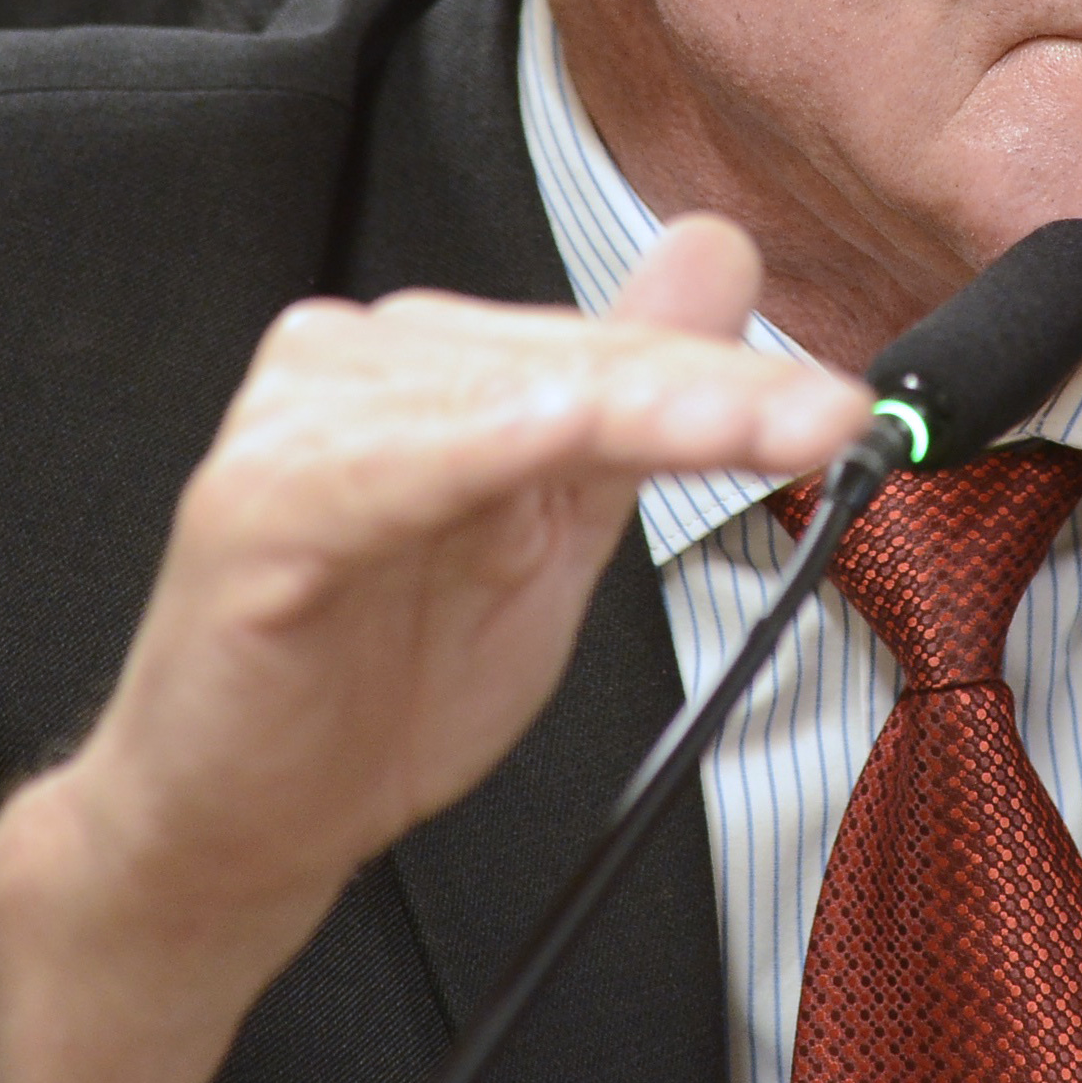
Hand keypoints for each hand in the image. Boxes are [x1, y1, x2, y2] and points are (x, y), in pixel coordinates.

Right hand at [0, 214, 867, 1082]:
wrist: (236, 827)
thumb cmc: (375, 688)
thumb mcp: (551, 538)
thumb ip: (636, 404)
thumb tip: (718, 255)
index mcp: (424, 365)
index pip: (606, 349)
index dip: (735, 376)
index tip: (844, 410)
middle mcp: (351, 366)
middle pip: (571, 360)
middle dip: (715, 393)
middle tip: (833, 420)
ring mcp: (294, 426)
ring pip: (506, 396)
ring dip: (643, 408)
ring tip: (757, 430)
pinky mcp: (252, 506)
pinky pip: (389, 465)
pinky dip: (482, 446)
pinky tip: (562, 433)